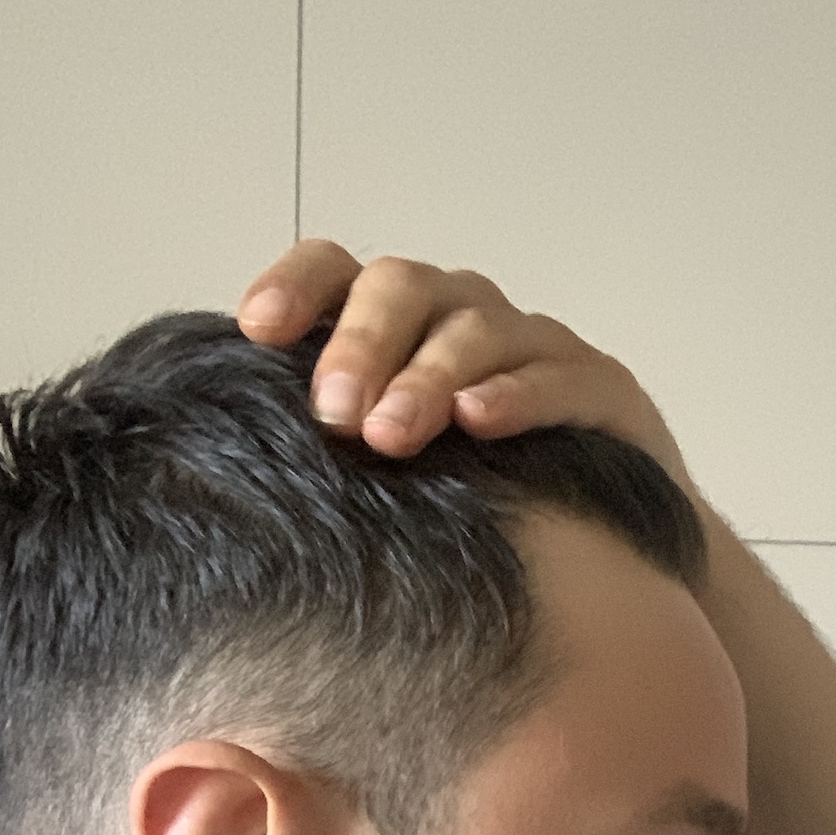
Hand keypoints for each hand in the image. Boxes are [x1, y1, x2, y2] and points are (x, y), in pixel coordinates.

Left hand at [236, 238, 702, 511]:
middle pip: (406, 288)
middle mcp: (465, 319)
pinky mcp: (603, 389)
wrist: (614, 562)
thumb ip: (325, 457)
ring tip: (391, 434)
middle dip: (363, 343)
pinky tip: (480, 420)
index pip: (338, 272)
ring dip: (428, 375)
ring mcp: (537, 349)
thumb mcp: (391, 480)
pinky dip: (516, 393)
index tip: (257, 331)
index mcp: (401, 329)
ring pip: (476, 328)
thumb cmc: (481, 512)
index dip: (296, 287)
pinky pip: (558, 375)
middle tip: (334, 411)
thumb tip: (221, 480)